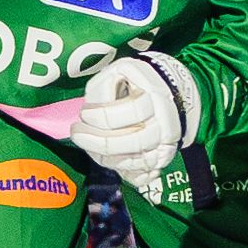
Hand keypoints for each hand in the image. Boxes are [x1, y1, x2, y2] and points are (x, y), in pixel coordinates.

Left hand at [70, 46, 197, 203]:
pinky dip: (124, 174)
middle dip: (100, 141)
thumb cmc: (137, 82)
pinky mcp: (161, 160)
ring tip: (88, 146)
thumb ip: (104, 88)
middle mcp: (166, 124)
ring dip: (106, 158)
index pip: (132, 111)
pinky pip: (143, 176)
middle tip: (77, 133)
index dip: (102, 115)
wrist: (170, 93)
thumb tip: (92, 110)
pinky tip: (109, 162)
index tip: (85, 112)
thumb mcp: (121, 71)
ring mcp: (165, 145)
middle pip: (135, 141)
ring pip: (137, 161)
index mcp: (157, 97)